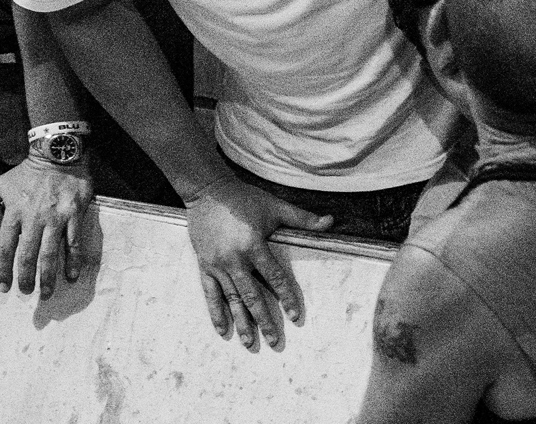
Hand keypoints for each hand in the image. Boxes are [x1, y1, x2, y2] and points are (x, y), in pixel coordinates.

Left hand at [0, 156, 99, 295]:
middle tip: (25, 292)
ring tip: (46, 292)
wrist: (59, 154)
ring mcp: (56, 217)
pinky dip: (73, 260)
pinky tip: (72, 274)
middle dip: (25, 277)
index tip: (3, 286)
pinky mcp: (75, 214)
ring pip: (50, 252)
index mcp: (14, 213)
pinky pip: (74, 241)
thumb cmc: (29, 171)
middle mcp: (34, 218)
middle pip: (27, 255)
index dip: (2, 270)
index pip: (5, 248)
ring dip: (47, 275)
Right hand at [184, 176, 330, 350]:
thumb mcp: (275, 206)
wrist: (208, 192)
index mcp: (254, 246)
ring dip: (241, 323)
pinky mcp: (204, 266)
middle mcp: (234, 260)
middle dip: (264, 320)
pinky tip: (222, 330)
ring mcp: (217, 266)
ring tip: (250, 343)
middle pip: (252, 296)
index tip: (295, 316)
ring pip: (231, 300)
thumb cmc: (245, 199)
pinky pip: (210, 294)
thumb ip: (302, 218)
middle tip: (275, 341)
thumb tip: (330, 222)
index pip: (274, 278)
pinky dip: (216, 313)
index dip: (286, 297)